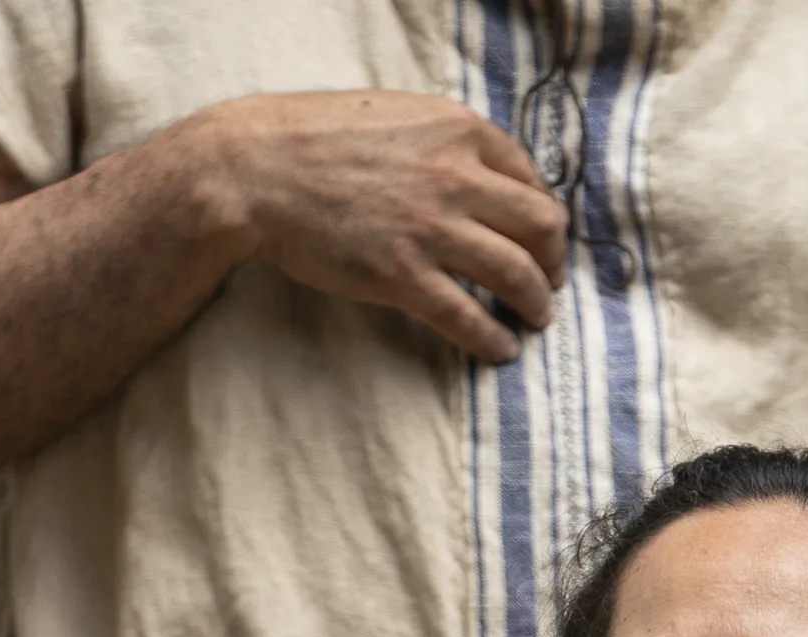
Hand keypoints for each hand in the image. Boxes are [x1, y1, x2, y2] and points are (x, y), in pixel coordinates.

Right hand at [187, 91, 566, 363]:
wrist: (254, 169)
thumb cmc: (312, 137)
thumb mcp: (393, 114)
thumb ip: (440, 140)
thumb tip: (472, 171)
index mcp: (457, 130)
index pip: (529, 176)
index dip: (542, 212)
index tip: (542, 235)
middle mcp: (456, 177)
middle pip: (539, 225)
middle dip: (553, 258)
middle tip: (550, 280)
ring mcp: (432, 229)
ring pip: (516, 274)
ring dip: (536, 302)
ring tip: (537, 318)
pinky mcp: (403, 277)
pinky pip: (468, 317)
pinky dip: (493, 339)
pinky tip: (501, 351)